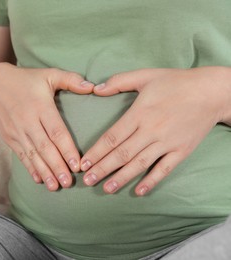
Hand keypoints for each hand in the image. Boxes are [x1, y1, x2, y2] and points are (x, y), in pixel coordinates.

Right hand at [0, 63, 93, 190]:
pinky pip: (21, 156)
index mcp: (41, 106)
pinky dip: (30, 168)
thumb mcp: (48, 74)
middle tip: (68, 183)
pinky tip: (38, 179)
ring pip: (32, 155)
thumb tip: (92, 87)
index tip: (77, 165)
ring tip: (55, 186)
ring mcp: (17, 131)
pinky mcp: (9, 137)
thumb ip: (70, 79)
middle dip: (57, 167)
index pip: (56, 132)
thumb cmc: (25, 79)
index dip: (67, 150)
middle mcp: (28, 121)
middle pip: (44, 148)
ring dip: (44, 172)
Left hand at [80, 67, 230, 195]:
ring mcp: (167, 142)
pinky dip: (152, 181)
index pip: (112, 137)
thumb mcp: (145, 76)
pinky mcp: (181, 150)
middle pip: (122, 154)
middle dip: (102, 168)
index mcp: (139, 113)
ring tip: (106, 188)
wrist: (212, 91)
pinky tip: (139, 191)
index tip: (84, 163)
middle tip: (87, 180)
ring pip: (139, 164)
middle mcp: (151, 130)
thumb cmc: (176, 82)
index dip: (96, 152)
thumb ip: (118, 82)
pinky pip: (164, 169)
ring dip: (121, 177)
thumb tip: (96, 88)